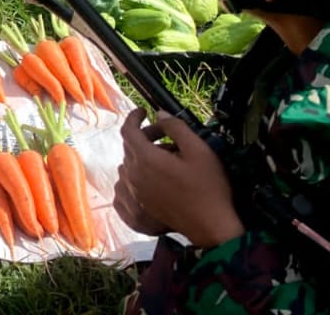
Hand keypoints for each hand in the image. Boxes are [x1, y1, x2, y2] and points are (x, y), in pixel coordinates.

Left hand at [117, 109, 243, 246]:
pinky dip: (140, 172)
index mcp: (145, 159)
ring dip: (144, 155)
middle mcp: (134, 175)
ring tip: (170, 158)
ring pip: (130, 163)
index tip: (144, 112)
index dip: (134, 117)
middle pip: (130, 146)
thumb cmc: (208, 188)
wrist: (212, 227)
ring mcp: (134, 192)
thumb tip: (159, 114)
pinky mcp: (138, 205)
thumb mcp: (199, 150)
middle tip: (168, 136)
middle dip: (146, 135)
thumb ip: (176, 128)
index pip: (127, 130)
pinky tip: (161, 175)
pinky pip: (130, 181)